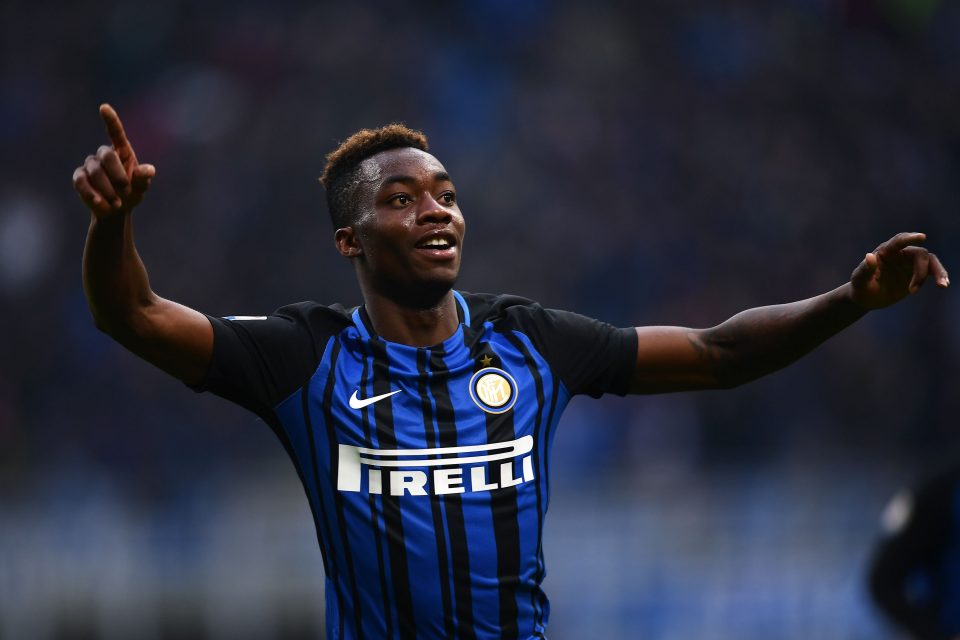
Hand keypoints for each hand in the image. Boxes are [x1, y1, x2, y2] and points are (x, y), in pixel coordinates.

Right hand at [72, 104, 155, 218]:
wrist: (116, 210)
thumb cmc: (131, 194)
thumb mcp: (141, 188)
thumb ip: (143, 178)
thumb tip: (149, 170)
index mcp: (122, 152)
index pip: (115, 132)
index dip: (110, 120)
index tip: (104, 107)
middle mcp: (104, 155)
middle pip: (107, 155)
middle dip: (117, 174)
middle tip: (127, 191)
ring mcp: (90, 165)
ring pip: (95, 172)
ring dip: (107, 189)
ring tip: (117, 203)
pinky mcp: (79, 177)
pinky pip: (81, 182)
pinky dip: (91, 194)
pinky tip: (100, 203)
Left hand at [850, 232, 948, 308]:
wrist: (867, 298)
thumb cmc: (860, 287)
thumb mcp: (860, 280)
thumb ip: (865, 269)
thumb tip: (870, 256)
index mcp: (885, 251)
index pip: (899, 241)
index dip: (910, 238)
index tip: (922, 237)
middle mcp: (900, 254)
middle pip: (919, 254)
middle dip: (920, 271)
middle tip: (912, 291)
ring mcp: (910, 263)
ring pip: (930, 261)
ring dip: (938, 272)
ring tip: (942, 285)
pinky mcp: (917, 273)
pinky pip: (932, 271)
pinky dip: (939, 276)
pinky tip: (944, 284)